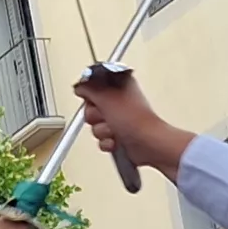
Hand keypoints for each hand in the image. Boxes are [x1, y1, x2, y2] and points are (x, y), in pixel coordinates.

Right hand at [70, 72, 193, 179]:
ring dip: (103, 131)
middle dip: (95, 116)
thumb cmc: (135, 119)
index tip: (92, 99)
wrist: (147, 144)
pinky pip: (102, 139)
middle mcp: (119, 100)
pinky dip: (108, 142)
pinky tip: (117, 141)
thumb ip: (88, 87)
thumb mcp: (105, 96)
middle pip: (91, 107)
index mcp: (119, 84)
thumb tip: (80, 86)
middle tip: (106, 116)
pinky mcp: (119, 136)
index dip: (90, 93)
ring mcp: (119, 119)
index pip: (94, 85)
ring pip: (96, 126)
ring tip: (115, 130)